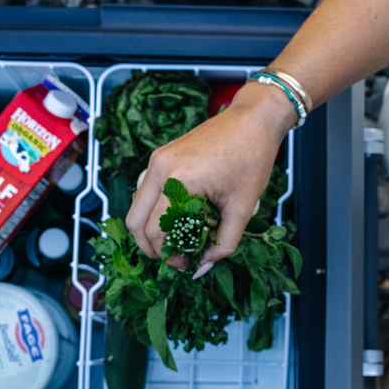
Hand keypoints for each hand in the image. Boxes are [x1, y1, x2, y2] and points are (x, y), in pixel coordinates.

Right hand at [125, 80, 297, 268]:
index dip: (167, 254)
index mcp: (178, 179)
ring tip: (178, 240)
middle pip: (135, 220)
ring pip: (138, 206)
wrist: (253, 120)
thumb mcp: (242, 207)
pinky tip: (180, 219)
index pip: (155, 229)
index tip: (185, 264)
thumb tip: (202, 268)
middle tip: (175, 257)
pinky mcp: (161, 156)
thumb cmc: (252, 158)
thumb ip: (223, 243)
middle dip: (151, 246)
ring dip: (152, 229)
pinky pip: (148, 191)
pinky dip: (156, 210)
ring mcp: (157, 159)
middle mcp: (159, 167)